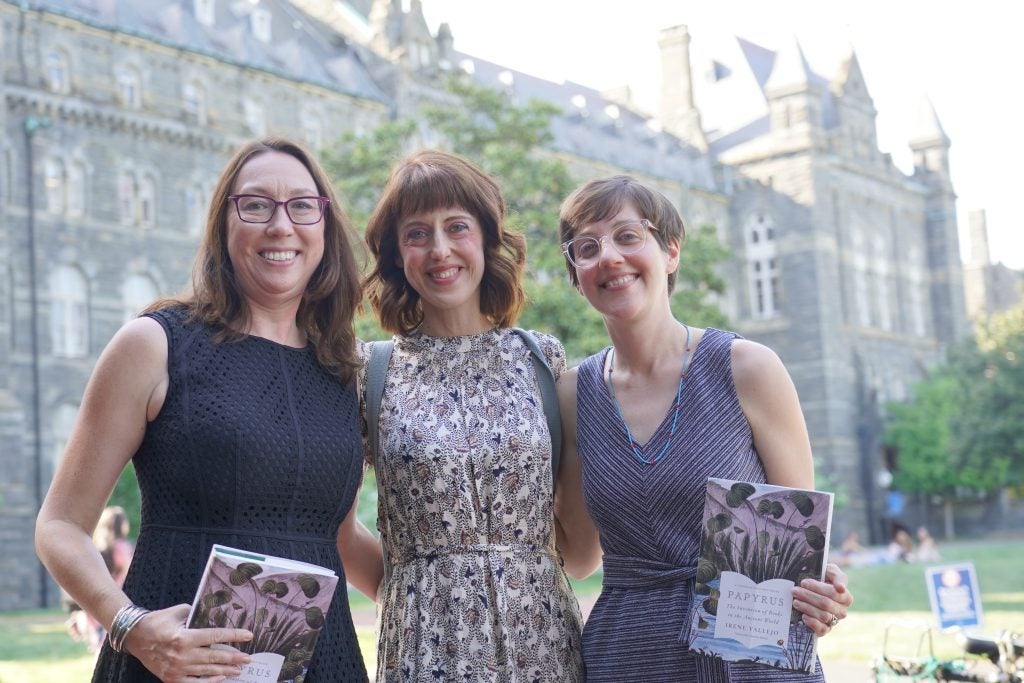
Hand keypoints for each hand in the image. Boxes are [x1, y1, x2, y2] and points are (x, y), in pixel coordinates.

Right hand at [122, 604, 252, 681]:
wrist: (135, 637)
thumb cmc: (158, 621)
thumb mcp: (179, 612)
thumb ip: (198, 615)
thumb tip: (216, 615)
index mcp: (184, 636)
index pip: (216, 636)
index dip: (234, 636)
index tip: (248, 636)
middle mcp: (182, 654)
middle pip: (214, 657)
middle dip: (234, 658)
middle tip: (248, 658)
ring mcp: (177, 669)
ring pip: (207, 671)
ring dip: (225, 671)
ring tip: (239, 670)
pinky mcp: (171, 678)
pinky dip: (209, 682)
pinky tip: (221, 679)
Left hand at [792, 562, 852, 636]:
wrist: (811, 591)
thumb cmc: (823, 579)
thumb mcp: (830, 572)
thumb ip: (837, 576)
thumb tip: (841, 588)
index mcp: (846, 597)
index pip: (833, 593)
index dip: (817, 587)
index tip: (803, 582)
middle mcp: (842, 611)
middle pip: (826, 604)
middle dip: (808, 596)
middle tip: (795, 591)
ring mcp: (834, 621)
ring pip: (823, 616)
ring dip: (807, 608)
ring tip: (795, 601)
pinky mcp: (825, 630)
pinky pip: (822, 630)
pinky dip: (812, 623)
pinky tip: (803, 616)